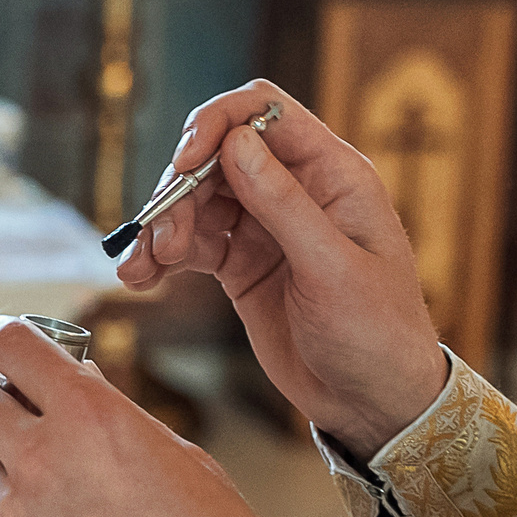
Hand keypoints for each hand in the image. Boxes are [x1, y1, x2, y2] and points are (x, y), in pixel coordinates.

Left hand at [0, 317, 282, 516]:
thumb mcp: (182, 458)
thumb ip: (119, 420)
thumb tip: (84, 394)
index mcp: (92, 413)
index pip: (16, 345)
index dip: (8, 338)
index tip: (7, 344)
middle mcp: (42, 453)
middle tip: (12, 412)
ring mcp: (16, 511)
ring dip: (4, 470)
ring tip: (49, 495)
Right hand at [116, 79, 446, 456]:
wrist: (373, 403)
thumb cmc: (376, 334)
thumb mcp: (332, 269)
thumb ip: (283, 204)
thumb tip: (235, 143)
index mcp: (333, 174)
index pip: (264, 112)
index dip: (217, 124)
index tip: (184, 162)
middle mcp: (296, 190)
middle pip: (218, 154)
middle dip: (181, 189)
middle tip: (165, 239)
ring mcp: (265, 226)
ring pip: (197, 198)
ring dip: (163, 225)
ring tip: (147, 267)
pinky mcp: (242, 264)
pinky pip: (191, 243)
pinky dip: (160, 255)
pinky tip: (141, 277)